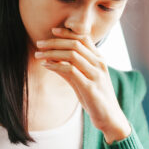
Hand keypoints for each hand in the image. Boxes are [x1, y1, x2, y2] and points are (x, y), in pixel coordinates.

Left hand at [35, 27, 131, 143]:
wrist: (110, 118)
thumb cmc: (96, 99)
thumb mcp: (83, 81)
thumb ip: (70, 69)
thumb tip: (51, 60)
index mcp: (99, 60)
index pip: (84, 38)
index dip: (67, 33)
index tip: (52, 31)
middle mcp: (99, 64)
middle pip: (75, 44)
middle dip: (55, 41)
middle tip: (39, 43)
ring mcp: (95, 75)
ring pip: (72, 55)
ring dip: (52, 52)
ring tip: (38, 55)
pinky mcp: (90, 87)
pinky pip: (70, 70)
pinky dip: (56, 66)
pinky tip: (46, 66)